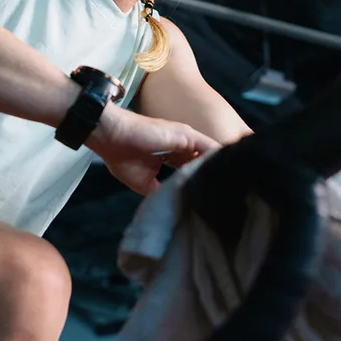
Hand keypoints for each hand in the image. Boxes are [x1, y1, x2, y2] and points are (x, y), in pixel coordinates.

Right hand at [86, 104, 220, 195]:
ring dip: (219, 170)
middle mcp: (183, 145)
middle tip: (227, 198)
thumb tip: (171, 205)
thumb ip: (160, 190)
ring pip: (211, 155)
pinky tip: (225, 177)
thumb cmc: (122, 155)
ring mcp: (187, 139)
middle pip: (206, 161)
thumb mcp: (143, 182)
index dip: (202, 180)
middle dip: (214, 176)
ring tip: (230, 190)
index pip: (194, 168)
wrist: (111, 135)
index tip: (212, 199)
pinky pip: (210, 149)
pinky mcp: (187, 136)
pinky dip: (217, 161)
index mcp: (173, 154)